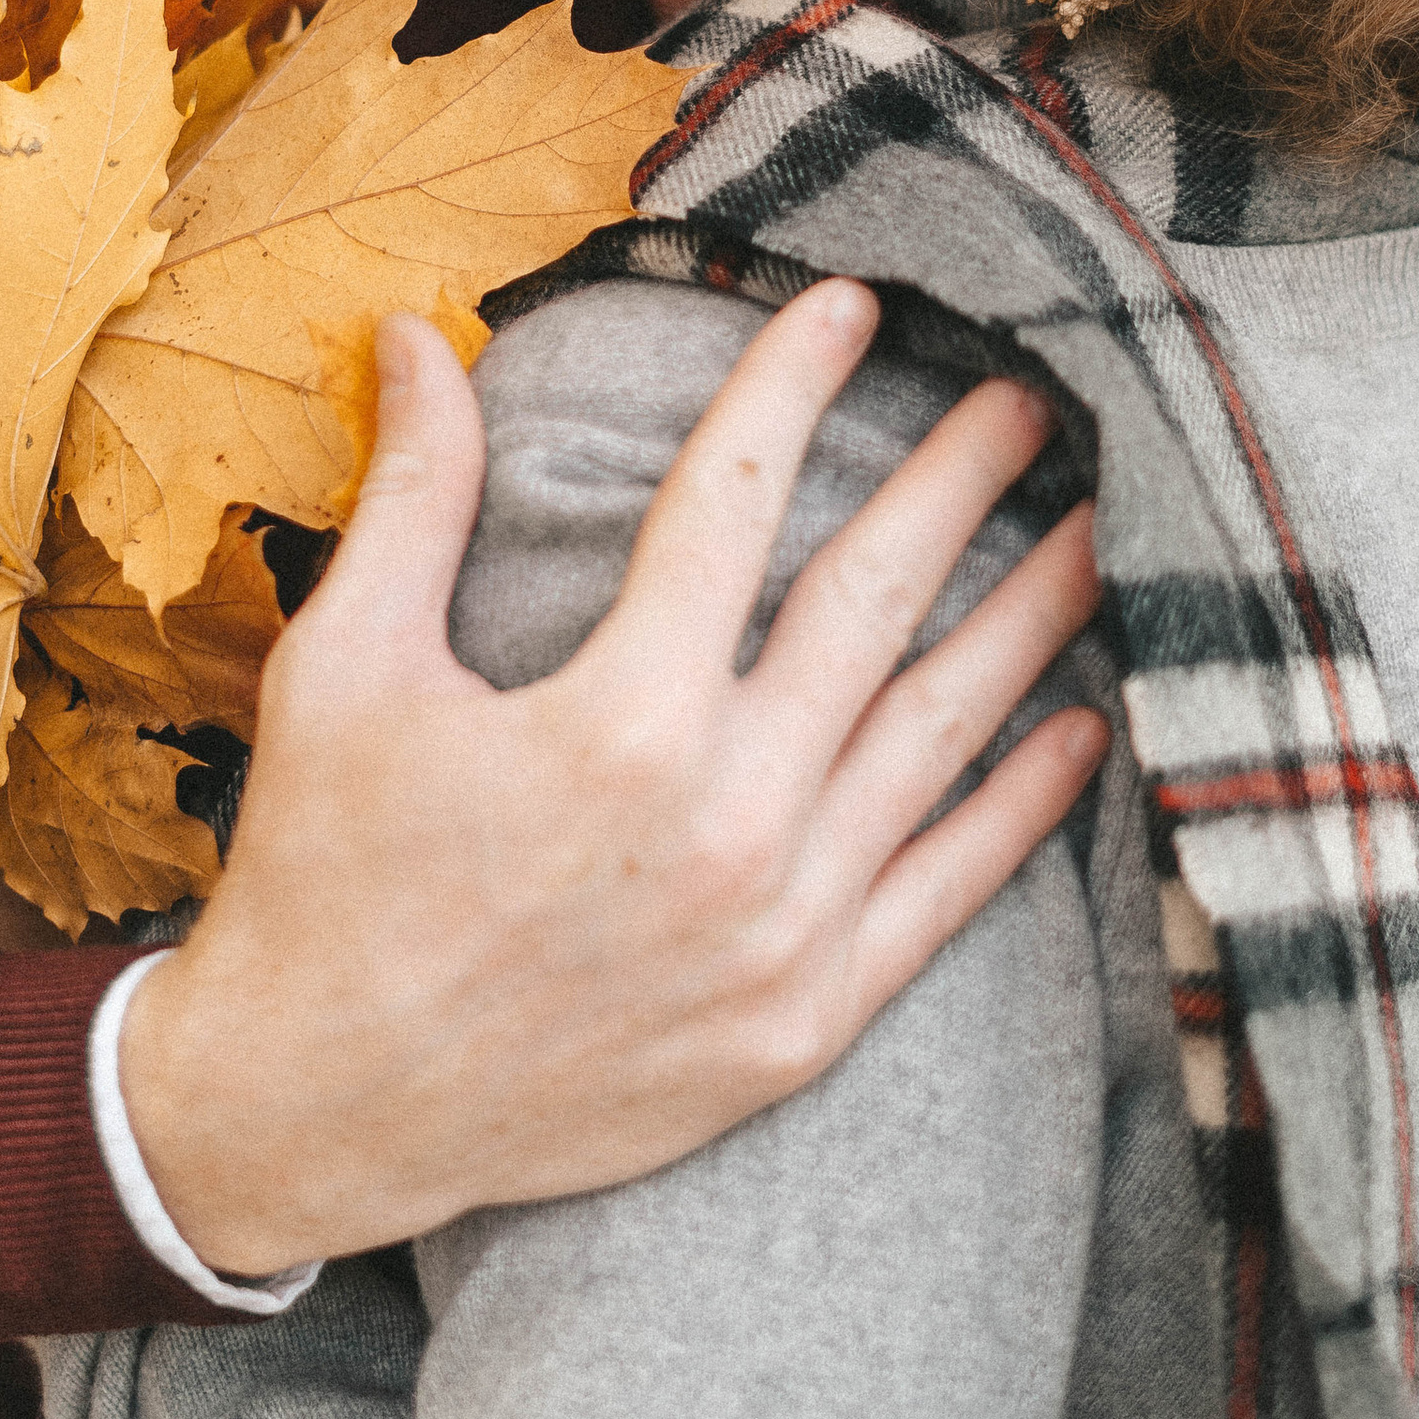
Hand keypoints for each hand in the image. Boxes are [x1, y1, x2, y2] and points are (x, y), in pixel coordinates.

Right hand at [121, 284, 1107, 1275]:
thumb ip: (413, 495)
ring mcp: (780, 929)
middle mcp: (723, 818)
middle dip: (960, 483)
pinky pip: (947, 891)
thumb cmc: (320, 878)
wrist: (319, 1114)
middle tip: (1032, 399)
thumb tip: (416, 331)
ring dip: (1027, 623)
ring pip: (937, 737)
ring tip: (1099, 533)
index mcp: (616, 718)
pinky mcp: (804, 1021)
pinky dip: (1023, 807)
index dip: (791, 385)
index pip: (733, 503)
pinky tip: (1081, 728)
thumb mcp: (343, 669)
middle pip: (872, 603)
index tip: (848, 305)